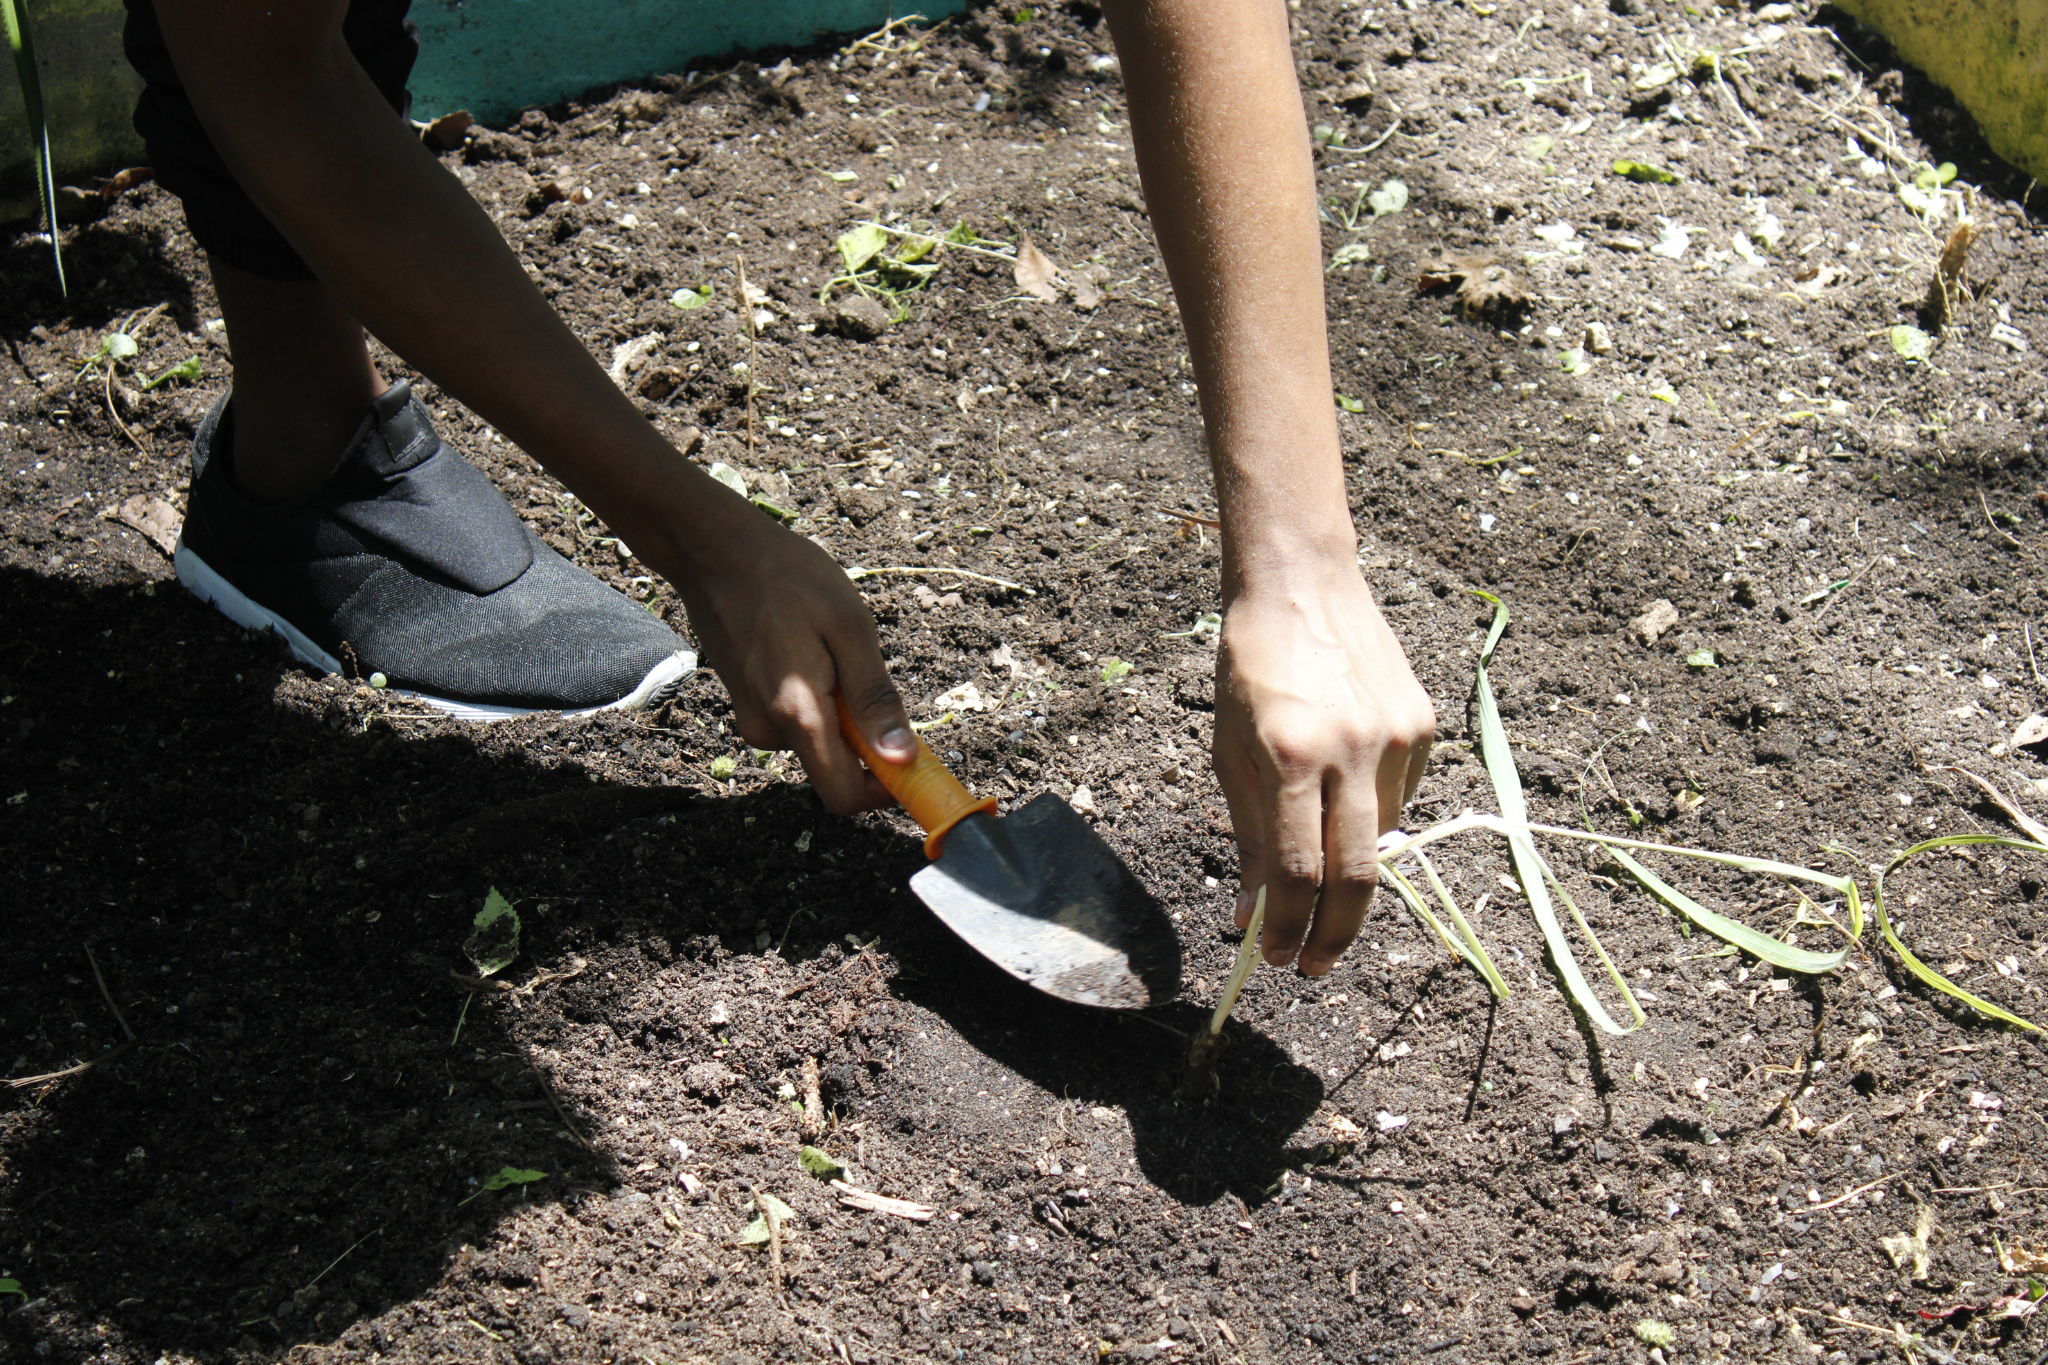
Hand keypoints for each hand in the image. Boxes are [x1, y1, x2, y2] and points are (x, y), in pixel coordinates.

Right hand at [659, 505, 914, 814]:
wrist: (713, 549)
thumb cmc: (787, 577)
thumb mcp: (849, 628)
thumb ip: (874, 699)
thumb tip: (902, 759)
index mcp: (799, 715)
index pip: (845, 796)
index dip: (886, 791)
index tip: (915, 763)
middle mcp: (769, 730)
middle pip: (835, 768)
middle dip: (864, 736)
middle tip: (865, 670)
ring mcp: (752, 719)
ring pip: (817, 740)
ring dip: (839, 708)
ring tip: (828, 645)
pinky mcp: (745, 705)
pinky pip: (796, 720)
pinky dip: (816, 697)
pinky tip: (806, 646)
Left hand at [1213, 564, 1434, 974]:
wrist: (1302, 584)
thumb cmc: (1249, 670)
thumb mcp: (1228, 752)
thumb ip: (1246, 836)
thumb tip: (1250, 915)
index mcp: (1290, 756)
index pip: (1297, 871)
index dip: (1288, 928)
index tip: (1277, 959)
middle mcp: (1350, 750)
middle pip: (1356, 877)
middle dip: (1333, 936)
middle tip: (1312, 967)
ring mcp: (1394, 738)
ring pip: (1378, 839)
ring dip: (1347, 870)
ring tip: (1317, 865)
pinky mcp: (1422, 726)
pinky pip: (1399, 798)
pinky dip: (1369, 817)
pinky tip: (1344, 794)